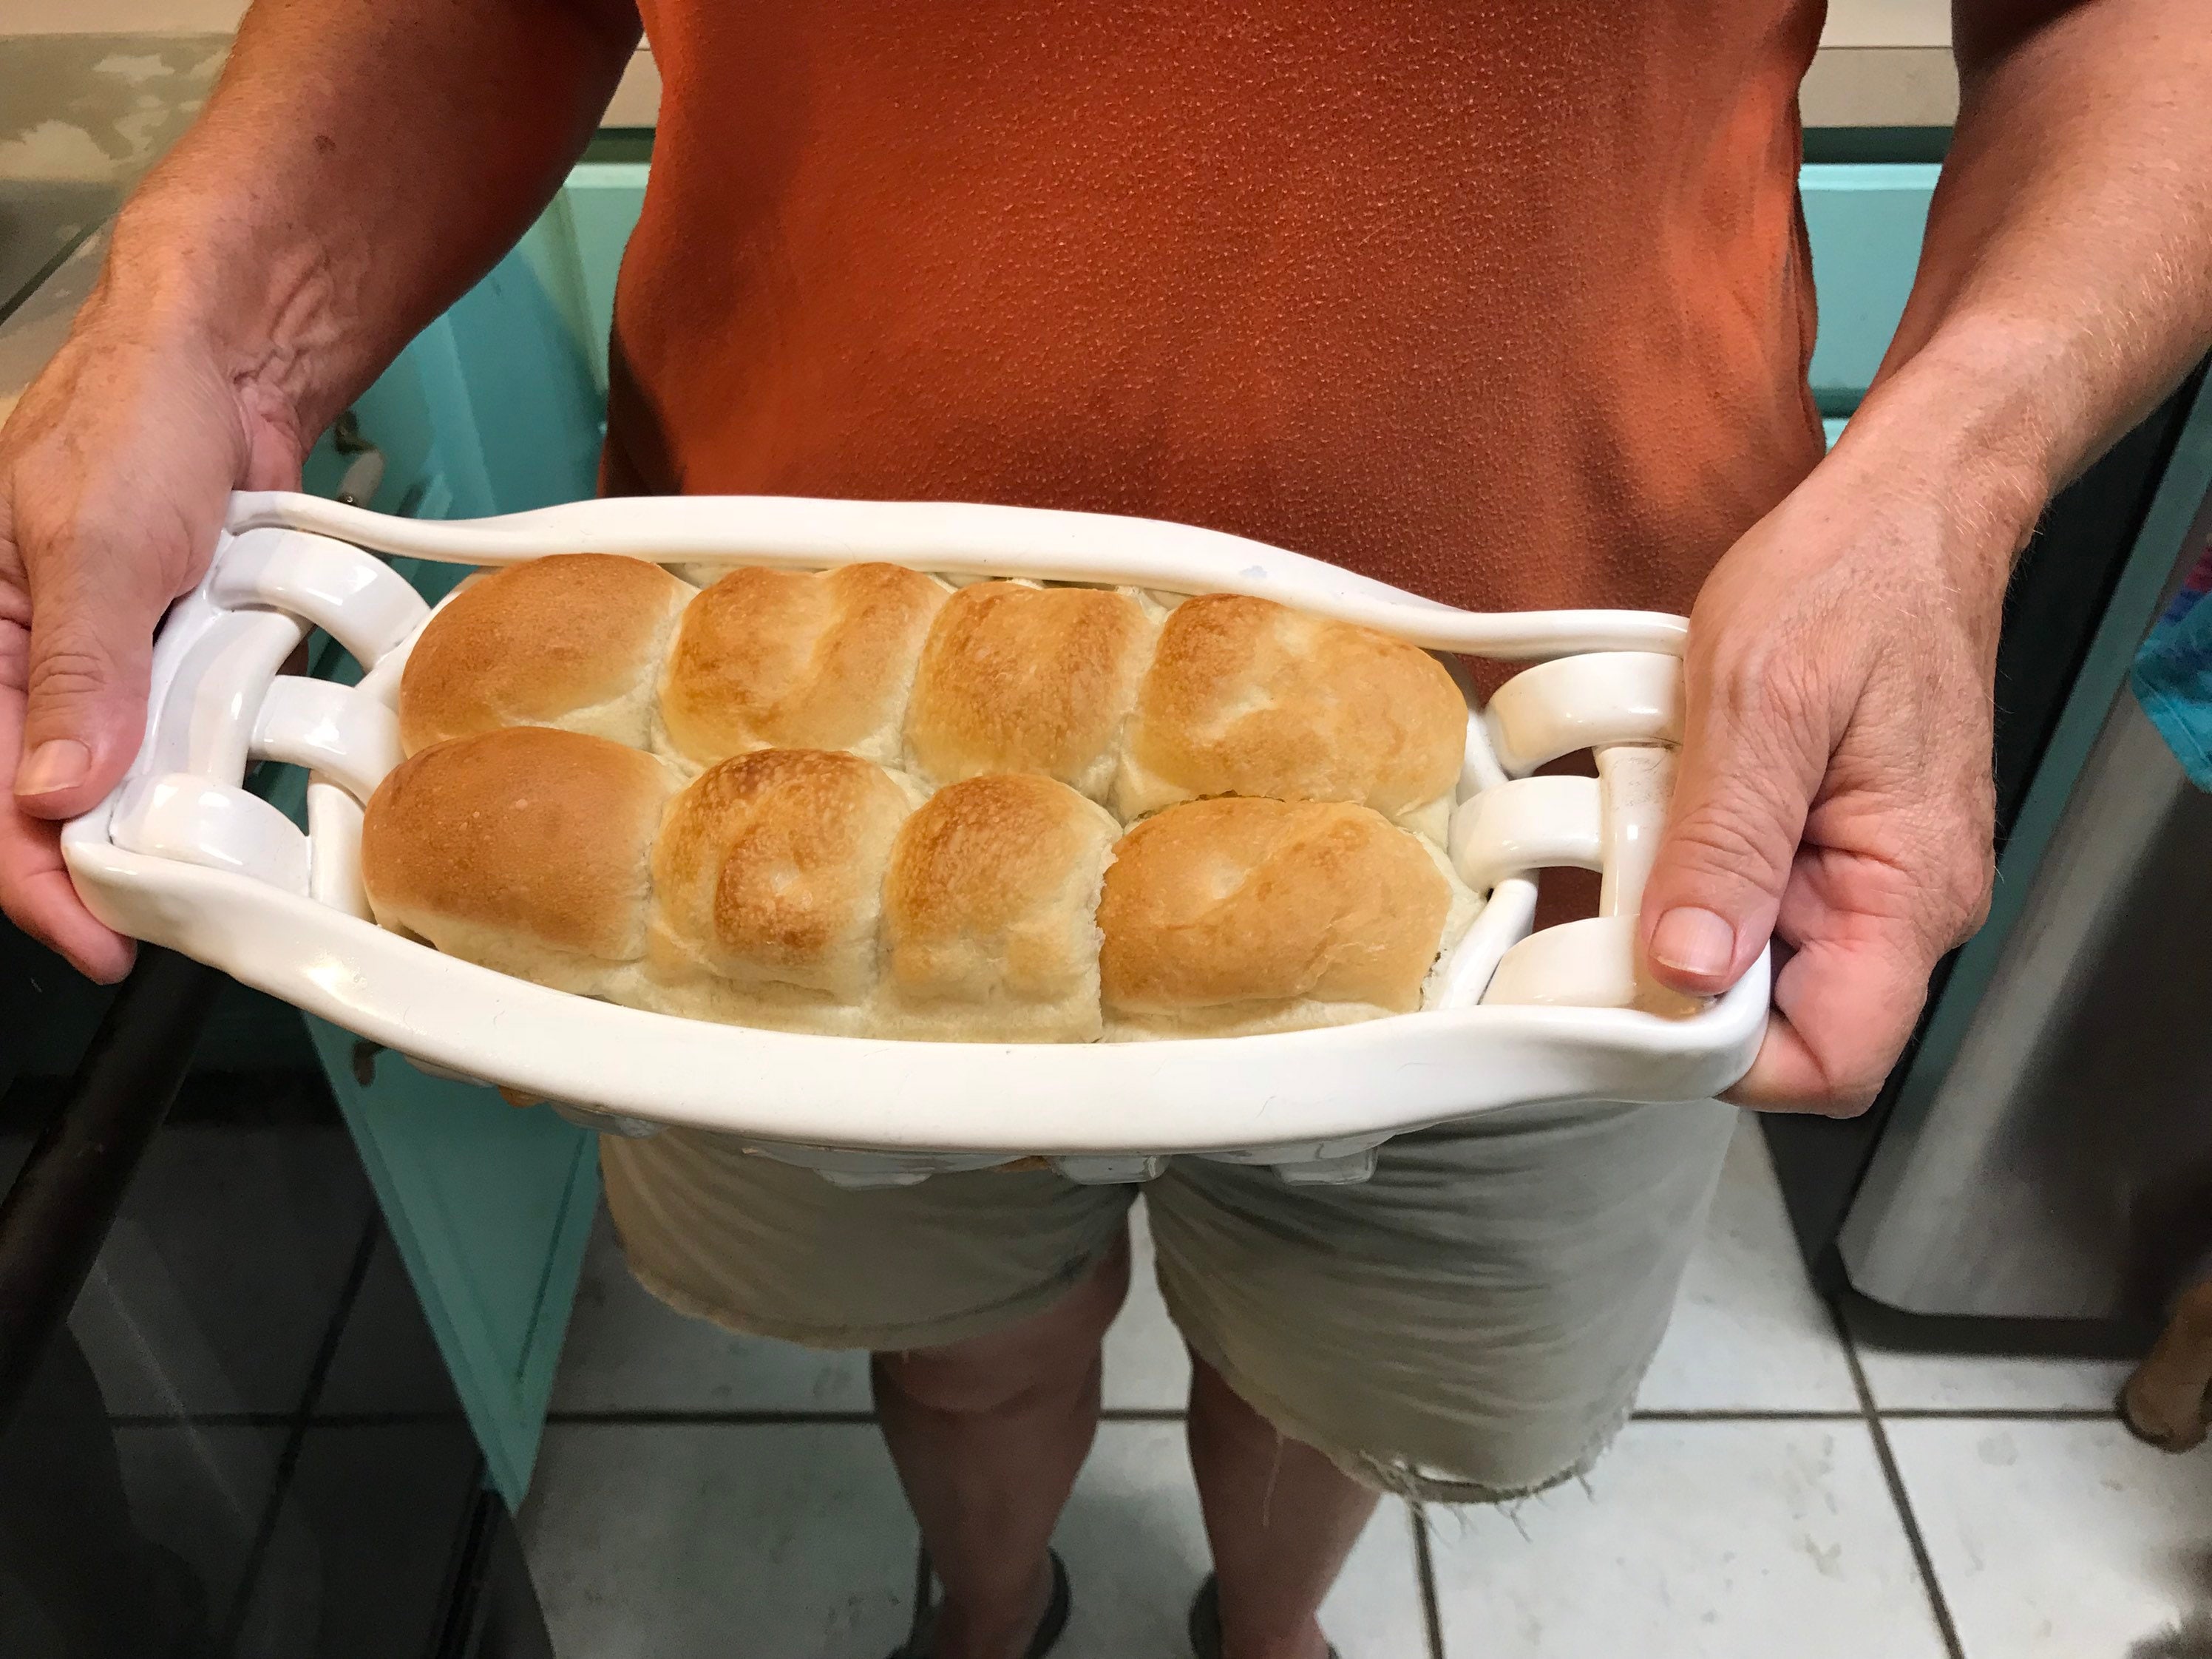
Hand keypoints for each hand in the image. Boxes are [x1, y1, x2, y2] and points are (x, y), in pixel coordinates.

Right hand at [0, 288, 308, 980]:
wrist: (227, 358)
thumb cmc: (135, 419)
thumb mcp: (96, 548)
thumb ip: (79, 673)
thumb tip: (55, 794)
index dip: (31, 878)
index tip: (99, 941)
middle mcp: (26, 655)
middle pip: (46, 797)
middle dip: (100, 864)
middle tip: (172, 922)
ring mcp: (105, 654)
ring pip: (120, 771)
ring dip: (160, 818)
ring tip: (213, 872)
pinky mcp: (172, 643)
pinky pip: (183, 724)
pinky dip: (208, 758)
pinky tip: (241, 790)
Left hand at [1637, 429, 2030, 1114]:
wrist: (1902, 512)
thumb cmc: (1850, 583)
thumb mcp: (1764, 703)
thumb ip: (1727, 844)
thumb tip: (1686, 972)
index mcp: (1908, 894)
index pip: (1830, 1063)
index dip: (1721, 1060)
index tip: (1626, 1008)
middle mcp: (1898, 909)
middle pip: (1779, 1026)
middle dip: (1679, 987)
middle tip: (1601, 908)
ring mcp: (1859, 881)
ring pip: (1749, 965)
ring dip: (1674, 922)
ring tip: (1634, 833)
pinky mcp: (1823, 847)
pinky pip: (1746, 900)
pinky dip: (1688, 872)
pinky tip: (1660, 810)